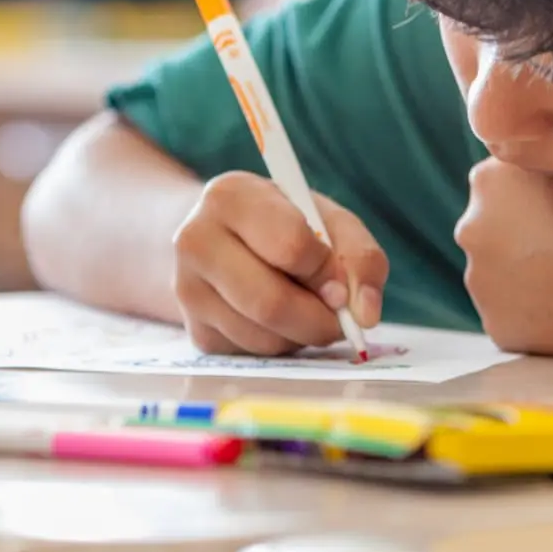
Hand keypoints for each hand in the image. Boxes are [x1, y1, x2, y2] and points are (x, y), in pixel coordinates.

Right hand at [173, 171, 387, 355]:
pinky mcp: (196, 331)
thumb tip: (365, 315)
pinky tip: (281, 320)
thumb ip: (360, 258)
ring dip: (302, 335)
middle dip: (320, 320)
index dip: (326, 271)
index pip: (290, 246)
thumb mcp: (330, 221)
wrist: (226, 237)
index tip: (339, 278)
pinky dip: (282, 346)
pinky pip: (253, 355)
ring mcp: (187, 290)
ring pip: (263, 338)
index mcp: (230, 196)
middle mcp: (196, 241)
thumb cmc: (287, 223)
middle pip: (271, 303)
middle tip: (339, 317)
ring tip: (307, 308)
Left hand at [455, 158, 552, 356]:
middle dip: (516, 238)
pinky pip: (512, 318)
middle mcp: (470, 228)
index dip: (530, 197)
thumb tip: (549, 169)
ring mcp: (478, 281)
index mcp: (489, 179)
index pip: (497, 184)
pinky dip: (534, 316)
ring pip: (496, 278)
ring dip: (523, 278)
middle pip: (487, 231)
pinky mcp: (495, 324)